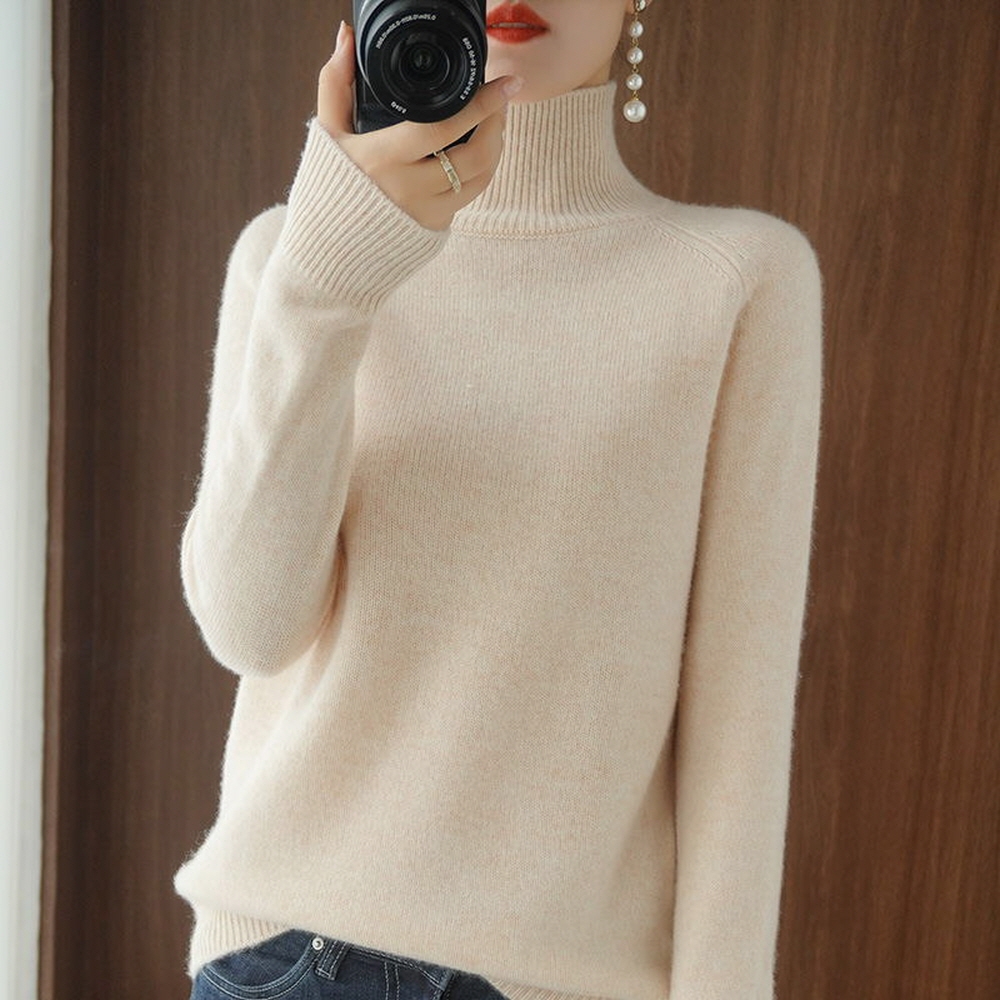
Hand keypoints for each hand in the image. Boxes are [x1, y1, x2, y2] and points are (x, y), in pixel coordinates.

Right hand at [316, 20, 522, 230]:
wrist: (331, 247)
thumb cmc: (329, 185)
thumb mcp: (328, 133)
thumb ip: (336, 82)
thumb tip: (345, 37)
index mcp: (385, 159)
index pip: (445, 128)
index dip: (481, 105)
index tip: (505, 85)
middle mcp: (411, 189)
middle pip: (475, 155)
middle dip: (497, 123)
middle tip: (502, 100)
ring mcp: (428, 213)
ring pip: (481, 177)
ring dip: (496, 147)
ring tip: (494, 122)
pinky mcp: (436, 228)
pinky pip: (470, 196)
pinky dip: (481, 170)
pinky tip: (480, 150)